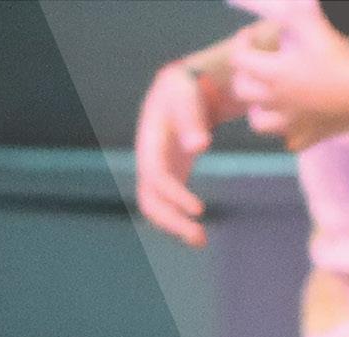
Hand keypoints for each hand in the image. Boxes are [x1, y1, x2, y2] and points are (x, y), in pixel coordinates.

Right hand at [134, 62, 213, 246]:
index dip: (173, 194)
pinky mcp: (168, 172)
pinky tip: (199, 232)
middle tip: (200, 237)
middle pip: (148, 195)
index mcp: (150, 136)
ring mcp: (155, 165)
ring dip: (173, 225)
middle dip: (170, 219)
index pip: (155, 172)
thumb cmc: (188, 84)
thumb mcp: (187, 91)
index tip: (199, 210)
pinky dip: (179, 217)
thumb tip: (198, 145)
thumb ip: (191, 116)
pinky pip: (166, 201)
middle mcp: (147, 154)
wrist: (185, 84)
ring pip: (154, 203)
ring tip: (200, 240)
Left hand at [232, 11, 348, 151]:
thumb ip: (295, 16)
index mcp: (272, 72)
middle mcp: (275, 99)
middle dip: (244, 76)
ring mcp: (291, 122)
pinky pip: (291, 142)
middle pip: (243, 91)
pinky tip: (295, 125)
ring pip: (258, 122)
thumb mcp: (315, 28)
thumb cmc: (339, 62)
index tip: (252, 36)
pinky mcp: (310, 136)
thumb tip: (288, 7)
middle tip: (256, 67)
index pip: (238, 58)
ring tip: (267, 101)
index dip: (241, 43)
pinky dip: (288, 134)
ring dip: (258, 110)